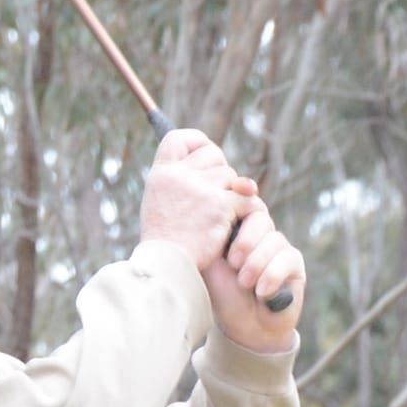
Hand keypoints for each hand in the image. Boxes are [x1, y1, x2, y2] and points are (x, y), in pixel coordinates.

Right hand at [140, 126, 254, 271]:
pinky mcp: (221, 205)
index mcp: (161, 174)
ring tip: (219, 219)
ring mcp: (201, 189)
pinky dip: (246, 211)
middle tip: (215, 197)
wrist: (168, 268)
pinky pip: (246, 198)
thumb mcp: (160, 204)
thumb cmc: (166, 243)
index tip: (204, 156)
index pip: (180, 138)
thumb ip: (180, 181)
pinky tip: (237, 224)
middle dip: (220, 173)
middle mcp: (179, 176)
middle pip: (213, 154)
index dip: (197, 143)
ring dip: (232, 195)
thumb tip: (214, 161)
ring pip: (232, 177)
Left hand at [207, 197, 305, 351]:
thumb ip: (211, 239)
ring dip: (256, 264)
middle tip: (233, 263)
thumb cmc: (223, 295)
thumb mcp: (210, 265)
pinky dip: (271, 276)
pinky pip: (286, 259)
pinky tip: (261, 292)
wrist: (244, 327)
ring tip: (245, 284)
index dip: (239, 206)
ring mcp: (278, 246)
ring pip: (273, 240)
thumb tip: (212, 212)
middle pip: (259, 218)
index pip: (242, 205)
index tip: (229, 226)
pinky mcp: (294, 263)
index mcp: (237, 228)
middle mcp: (259, 233)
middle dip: (245, 242)